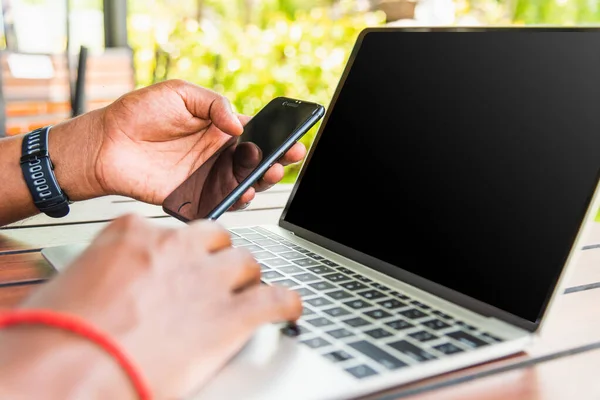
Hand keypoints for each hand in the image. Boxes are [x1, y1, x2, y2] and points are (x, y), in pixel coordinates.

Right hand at [0, 215, 301, 398]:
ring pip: (247, 263)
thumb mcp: (74, 283)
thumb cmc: (59, 336)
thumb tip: (117, 283)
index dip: (180, 253)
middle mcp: (176, 248)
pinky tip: (287, 309)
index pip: (171, 230)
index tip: (180, 264)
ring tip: (242, 298)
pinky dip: (285, 304)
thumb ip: (110, 271)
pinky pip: (276, 299)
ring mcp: (208, 279)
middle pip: (216, 240)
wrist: (69, 371)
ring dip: (246, 281)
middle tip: (211, 282)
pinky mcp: (232, 316)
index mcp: (134, 234)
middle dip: (217, 259)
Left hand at [95, 80, 305, 204]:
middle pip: (255, 161)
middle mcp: (216, 154)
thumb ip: (213, 103)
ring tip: (269, 174)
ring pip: (243, 183)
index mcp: (217, 128)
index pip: (255, 134)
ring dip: (261, 181)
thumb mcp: (179, 92)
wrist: (106, 142)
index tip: (294, 137)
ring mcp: (205, 176)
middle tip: (288, 157)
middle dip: (277, 160)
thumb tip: (239, 124)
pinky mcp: (192, 195)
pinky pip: (220, 201)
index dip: (276, 136)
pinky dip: (235, 200)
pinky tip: (243, 193)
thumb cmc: (138, 112)